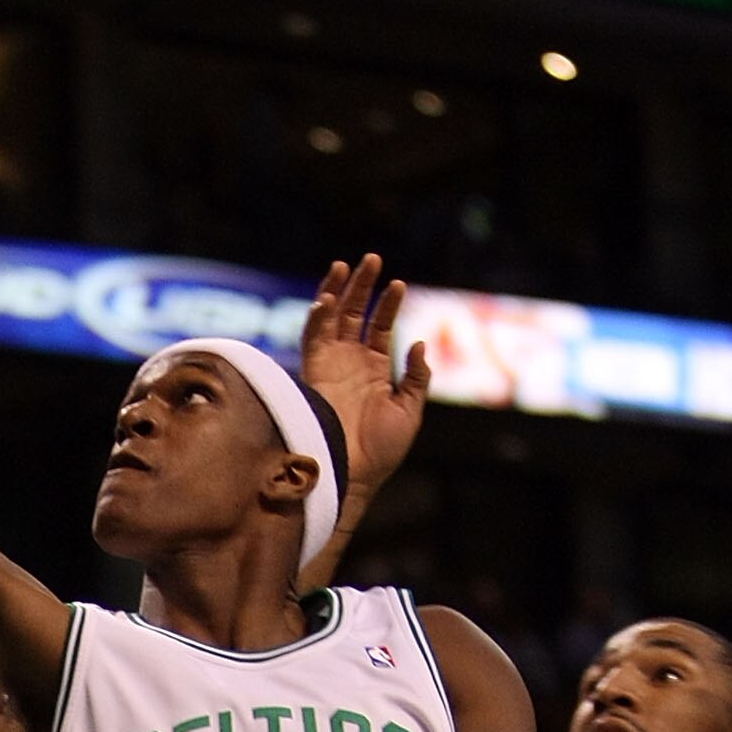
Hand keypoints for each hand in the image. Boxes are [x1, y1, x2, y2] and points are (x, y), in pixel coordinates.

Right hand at [300, 255, 430, 499]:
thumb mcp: (410, 411)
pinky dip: (317, 318)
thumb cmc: (382, 450)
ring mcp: (330, 367)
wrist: (354, 472)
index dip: (389, 305)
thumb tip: (419, 343)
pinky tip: (327, 300)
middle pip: (354, 314)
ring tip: (345, 265)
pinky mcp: (314, 374)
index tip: (399, 285)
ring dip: (336, 291)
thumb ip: (416, 377)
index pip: (379, 327)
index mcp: (374, 370)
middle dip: (362, 286)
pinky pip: (312, 340)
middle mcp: (350, 363)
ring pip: (330, 319)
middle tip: (372, 259)